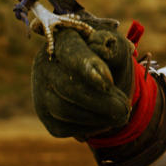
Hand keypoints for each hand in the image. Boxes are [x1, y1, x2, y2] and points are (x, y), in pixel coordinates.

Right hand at [31, 25, 134, 139]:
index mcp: (63, 38)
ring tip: (120, 113)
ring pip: (64, 109)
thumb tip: (101, 48)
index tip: (108, 82)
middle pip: (68, 86)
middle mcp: (45, 62)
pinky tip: (104, 119)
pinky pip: (63, 126)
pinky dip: (89, 127)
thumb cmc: (112, 60)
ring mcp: (40, 88)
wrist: (106, 84)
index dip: (88, 67)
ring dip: (98, 116)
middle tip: (125, 108)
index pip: (71, 52)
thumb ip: (115, 47)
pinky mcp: (44, 113)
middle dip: (101, 101)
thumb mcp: (120, 50)